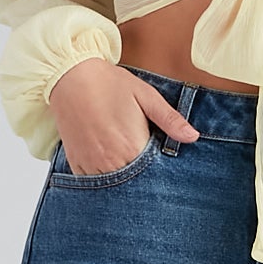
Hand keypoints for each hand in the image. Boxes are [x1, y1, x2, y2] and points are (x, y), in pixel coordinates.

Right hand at [52, 58, 198, 174]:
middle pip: (134, 184)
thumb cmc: (110, 83)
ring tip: (124, 162)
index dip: (160, 171)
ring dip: (121, 179)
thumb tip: (193, 136)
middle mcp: (111, 162)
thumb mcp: (146, 96)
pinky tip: (107, 163)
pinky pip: (92, 183)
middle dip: (141, 178)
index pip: (154, 174)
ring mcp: (91, 164)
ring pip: (113, 187)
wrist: (70, 76)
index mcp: (132, 147)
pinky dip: (102, 177)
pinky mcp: (76, 163)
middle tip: (142, 163)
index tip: (162, 164)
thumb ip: (170, 119)